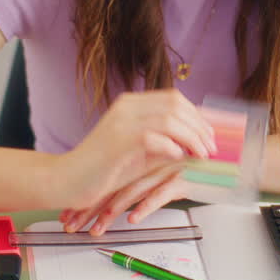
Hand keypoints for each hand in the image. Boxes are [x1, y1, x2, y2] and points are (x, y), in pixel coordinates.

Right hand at [55, 90, 214, 215]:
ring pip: (169, 118)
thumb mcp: (140, 152)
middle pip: (176, 104)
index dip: (197, 116)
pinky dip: (172, 148)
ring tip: (202, 155)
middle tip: (212, 147)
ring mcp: (122, 121)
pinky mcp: (118, 141)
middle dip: (200, 126)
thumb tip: (196, 144)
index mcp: (131, 104)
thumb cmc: (103, 170)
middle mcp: (127, 106)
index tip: (211, 135)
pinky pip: (154, 137)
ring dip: (192, 137)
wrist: (67, 180)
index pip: (174, 99)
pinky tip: (179, 158)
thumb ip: (164, 143)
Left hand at [60, 167, 190, 235]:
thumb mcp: (165, 175)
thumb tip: (124, 202)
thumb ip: (145, 182)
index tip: (71, 213)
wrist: (225, 163)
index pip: (108, 180)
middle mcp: (148, 164)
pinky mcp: (183, 179)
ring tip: (96, 228)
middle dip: (89, 207)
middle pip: (113, 186)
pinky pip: (161, 194)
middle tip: (72, 224)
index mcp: (141, 161)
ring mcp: (164, 171)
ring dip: (112, 212)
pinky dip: (146, 206)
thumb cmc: (197, 171)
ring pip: (132, 191)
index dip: (88, 197)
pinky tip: (133, 219)